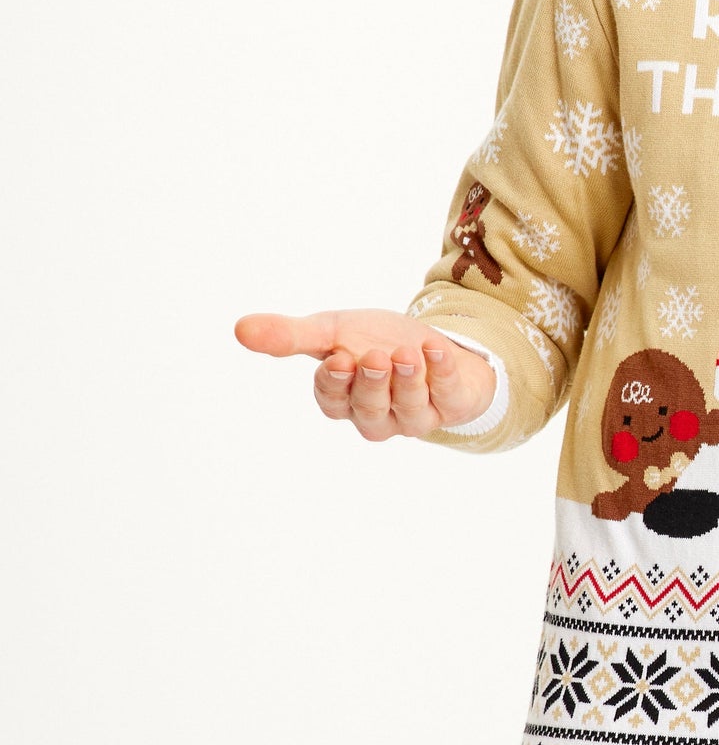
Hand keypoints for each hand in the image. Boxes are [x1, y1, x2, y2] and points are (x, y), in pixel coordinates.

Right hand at [233, 308, 495, 438]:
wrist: (430, 344)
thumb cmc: (372, 342)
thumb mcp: (331, 332)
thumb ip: (290, 336)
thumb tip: (240, 329)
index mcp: (345, 401)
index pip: (333, 402)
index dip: (334, 384)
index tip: (337, 358)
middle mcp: (379, 416)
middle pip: (370, 411)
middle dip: (373, 384)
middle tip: (376, 356)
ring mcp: (417, 415)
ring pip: (409, 410)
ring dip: (409, 380)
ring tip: (407, 352)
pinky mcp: (453, 404)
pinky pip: (449, 397)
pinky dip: (443, 371)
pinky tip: (436, 347)